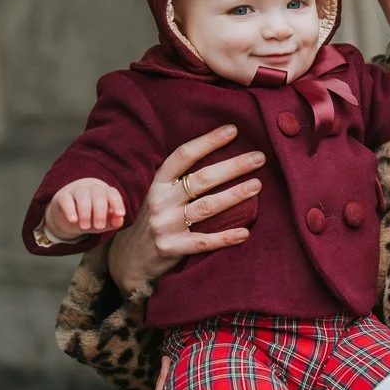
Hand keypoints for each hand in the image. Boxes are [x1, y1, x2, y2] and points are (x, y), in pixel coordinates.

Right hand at [45, 178, 125, 239]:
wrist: (69, 219)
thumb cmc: (91, 218)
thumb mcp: (104, 222)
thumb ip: (113, 222)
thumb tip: (119, 220)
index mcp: (104, 192)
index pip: (112, 193)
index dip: (117, 202)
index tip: (120, 214)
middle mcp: (91, 188)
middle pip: (98, 193)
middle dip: (100, 212)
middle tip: (99, 227)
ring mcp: (76, 190)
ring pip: (82, 194)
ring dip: (85, 212)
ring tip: (85, 227)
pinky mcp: (62, 197)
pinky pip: (66, 199)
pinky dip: (70, 210)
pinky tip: (73, 220)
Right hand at [107, 124, 265, 294]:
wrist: (130, 259)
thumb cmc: (156, 219)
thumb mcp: (160, 195)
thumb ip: (181, 180)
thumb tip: (221, 156)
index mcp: (158, 184)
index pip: (184, 156)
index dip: (208, 141)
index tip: (233, 130)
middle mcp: (160, 202)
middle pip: (201, 179)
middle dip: (233, 166)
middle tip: (259, 158)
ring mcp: (165, 226)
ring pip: (206, 207)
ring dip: (234, 195)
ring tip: (257, 185)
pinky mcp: (171, 249)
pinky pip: (203, 242)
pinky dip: (225, 237)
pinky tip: (245, 232)